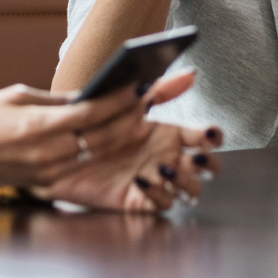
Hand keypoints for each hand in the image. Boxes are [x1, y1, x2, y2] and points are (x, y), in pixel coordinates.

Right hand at [0, 81, 155, 192]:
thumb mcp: (16, 96)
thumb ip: (56, 100)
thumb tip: (91, 95)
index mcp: (37, 127)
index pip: (92, 112)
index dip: (121, 99)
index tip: (142, 84)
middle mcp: (45, 154)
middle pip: (103, 136)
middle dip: (132, 117)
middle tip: (153, 99)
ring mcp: (46, 173)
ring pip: (97, 154)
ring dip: (123, 135)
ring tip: (143, 116)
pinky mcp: (43, 184)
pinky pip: (81, 166)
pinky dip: (102, 152)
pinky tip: (116, 138)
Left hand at [39, 72, 224, 211]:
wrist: (64, 150)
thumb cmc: (98, 124)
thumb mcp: (129, 102)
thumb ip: (161, 89)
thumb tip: (190, 73)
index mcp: (169, 133)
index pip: (204, 136)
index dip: (213, 136)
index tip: (210, 134)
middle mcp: (167, 157)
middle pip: (206, 167)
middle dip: (208, 164)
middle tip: (196, 158)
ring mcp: (157, 180)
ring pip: (191, 189)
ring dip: (187, 182)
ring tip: (166, 169)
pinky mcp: (140, 200)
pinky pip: (163, 204)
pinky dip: (160, 195)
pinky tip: (143, 181)